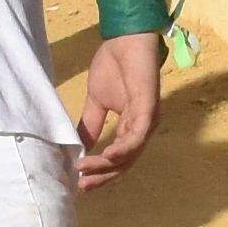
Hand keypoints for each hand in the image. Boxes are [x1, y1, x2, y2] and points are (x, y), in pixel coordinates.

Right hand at [72, 31, 161, 186]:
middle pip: (124, 163)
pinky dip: (122, 149)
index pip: (117, 159)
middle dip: (101, 176)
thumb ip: (90, 124)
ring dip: (107, 165)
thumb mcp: (96, 101)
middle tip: (81, 187)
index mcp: (131, 127)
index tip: (78, 183)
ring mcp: (147, 120)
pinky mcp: (149, 109)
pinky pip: (137, 137)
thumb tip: (77, 146)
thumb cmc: (113, 65)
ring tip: (85, 170)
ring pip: (130, 155)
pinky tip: (105, 156)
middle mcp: (142, 129)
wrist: (124, 39)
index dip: (99, 172)